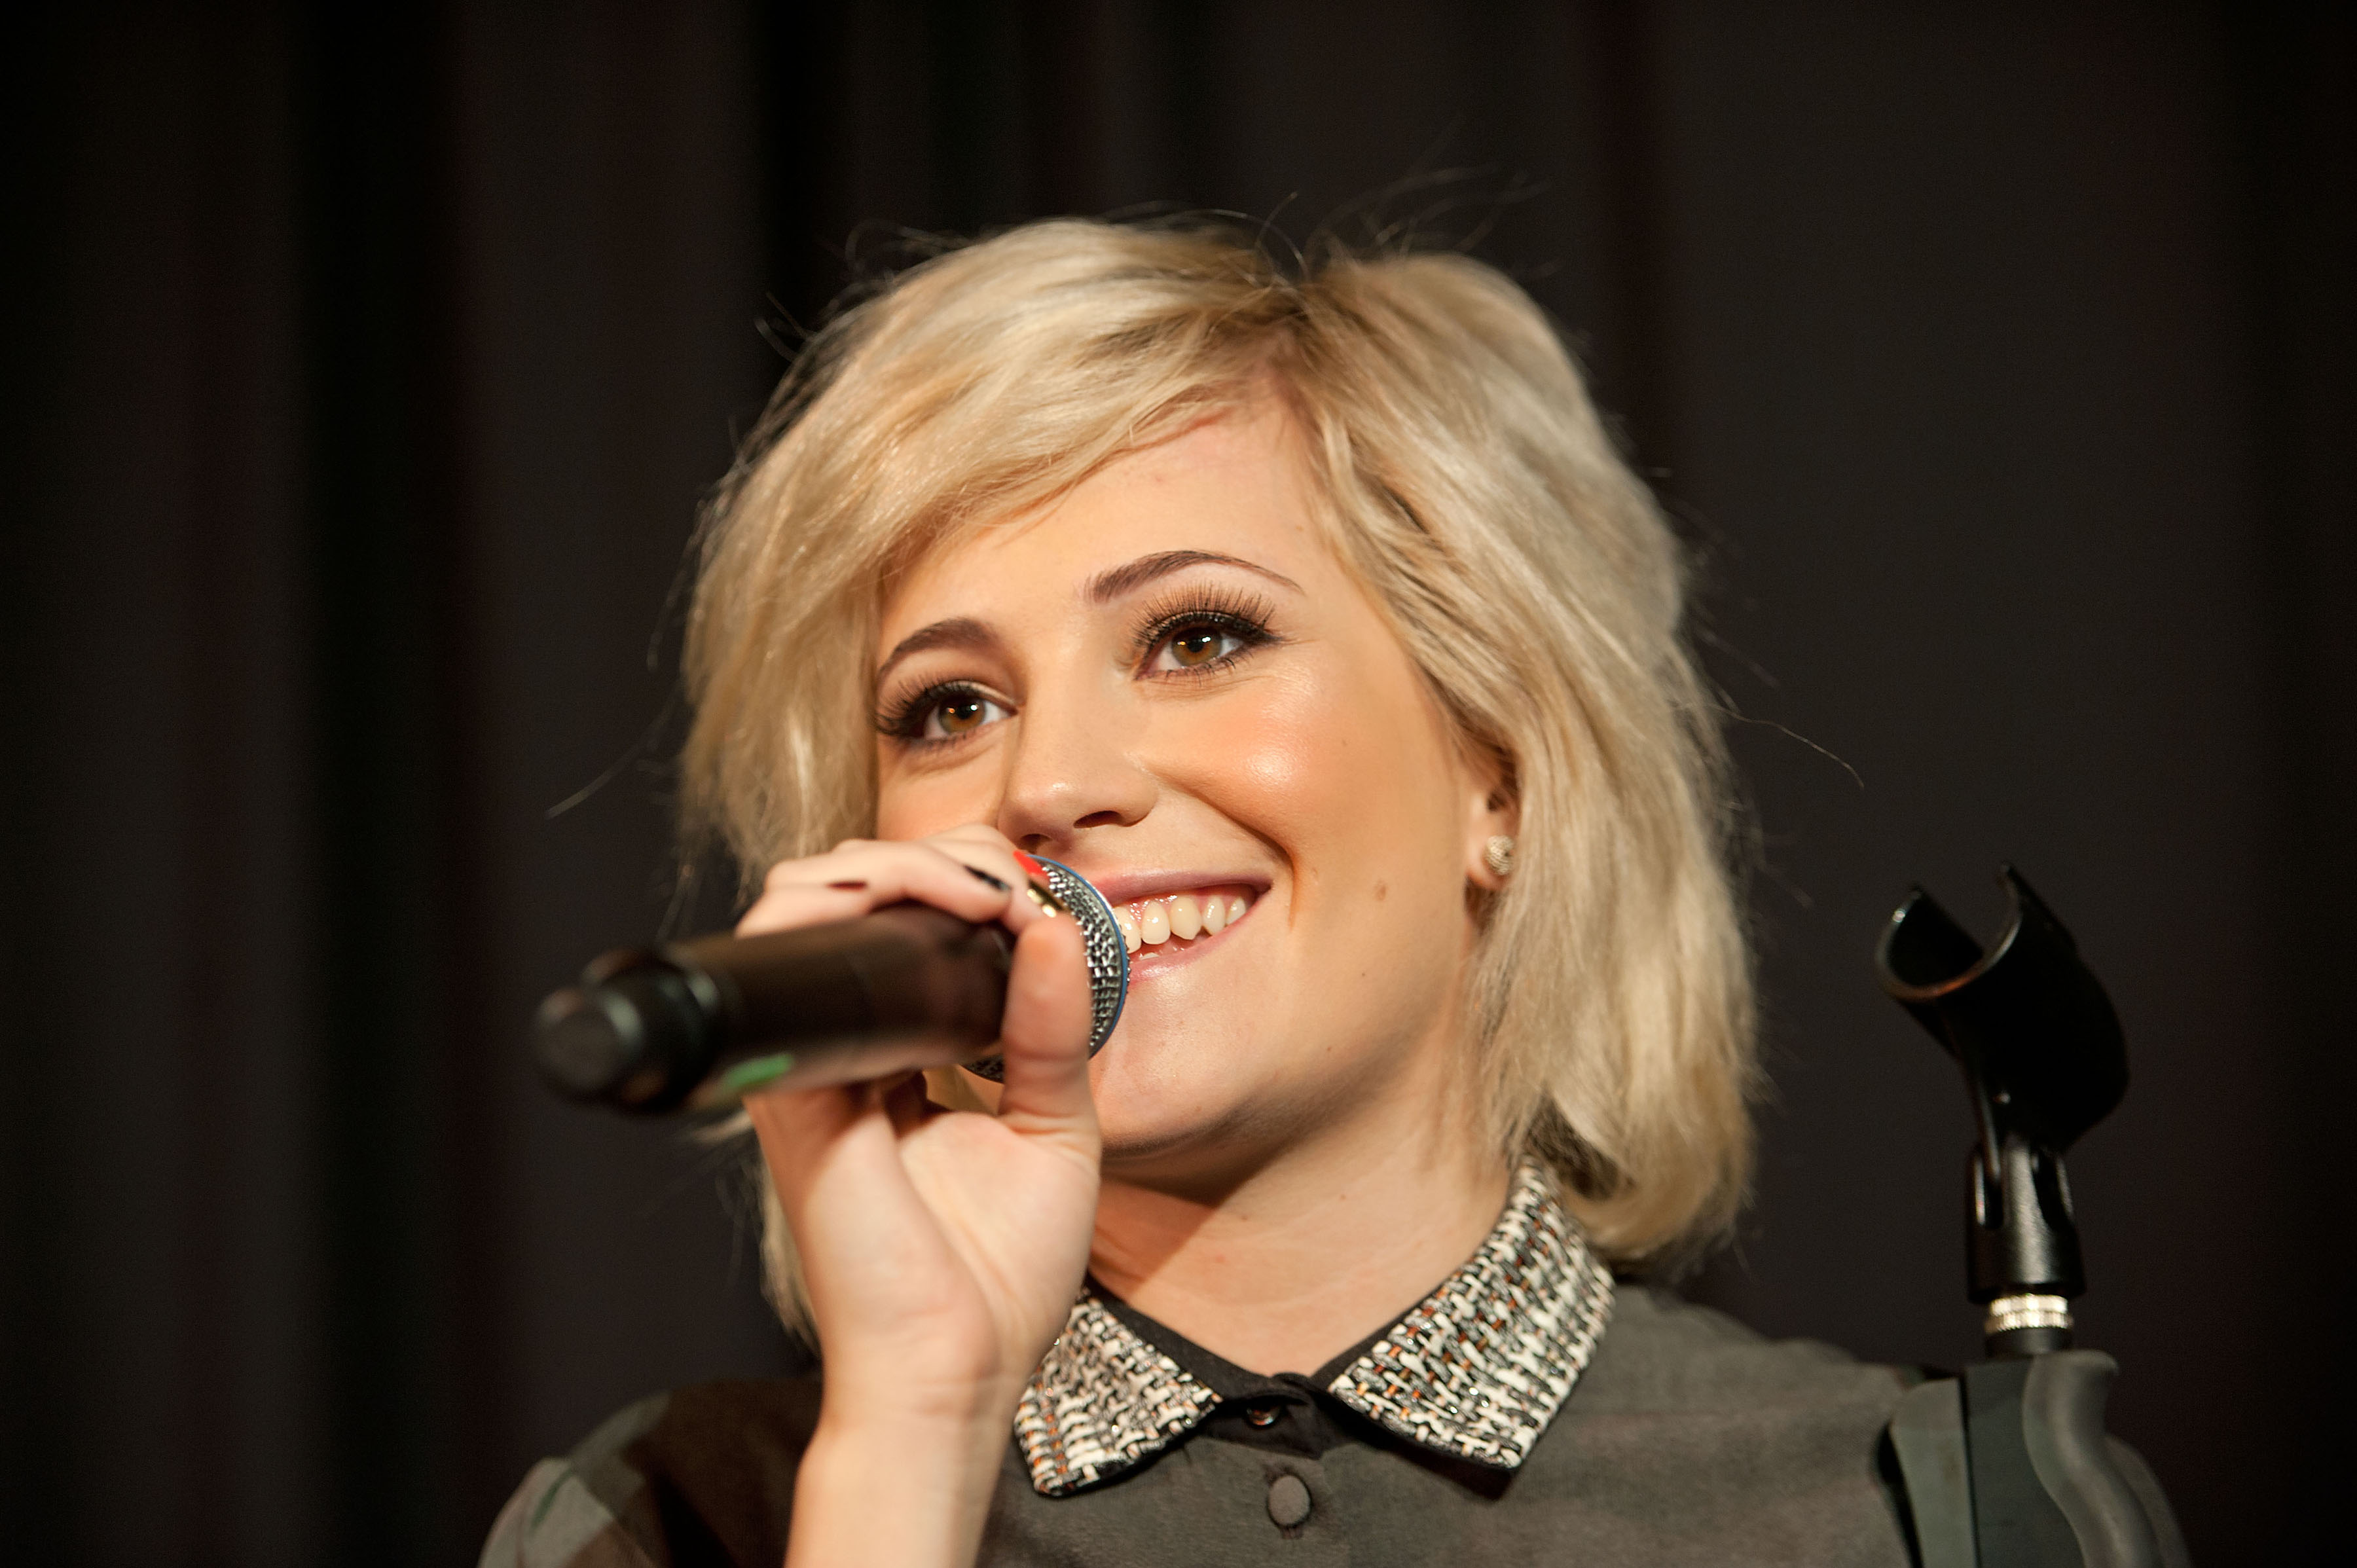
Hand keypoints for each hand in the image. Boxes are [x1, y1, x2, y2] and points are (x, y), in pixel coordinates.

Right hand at [737, 828, 1099, 1566]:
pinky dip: (858, 902)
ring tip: (984, 889)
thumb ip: (1054, 1029)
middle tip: (1013, 882)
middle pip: (857, 896)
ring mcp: (813, 1058)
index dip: (966, 883)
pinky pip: (794, 960)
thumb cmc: (999, 1273)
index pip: (909, 927)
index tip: (1041, 897)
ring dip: (900, 864)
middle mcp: (848, 1046)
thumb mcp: (1055, 1129)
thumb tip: (1055, 929)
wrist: (957, 1367)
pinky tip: (947, 907)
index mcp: (901, 1054)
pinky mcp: (794, 1081)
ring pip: (811, 901)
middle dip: (939, 857)